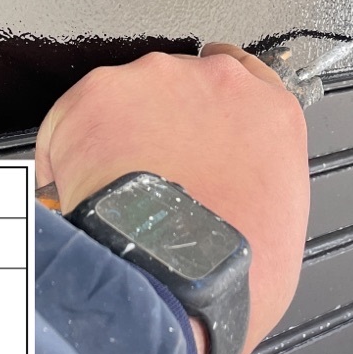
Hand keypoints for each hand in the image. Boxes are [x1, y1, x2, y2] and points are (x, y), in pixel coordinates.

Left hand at [34, 43, 309, 353]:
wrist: (185, 279)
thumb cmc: (236, 268)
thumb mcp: (282, 217)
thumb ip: (258, 177)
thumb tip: (229, 189)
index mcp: (270, 111)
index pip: (243, 74)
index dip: (210, 102)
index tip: (194, 117)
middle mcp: (219, 82)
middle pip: (179, 85)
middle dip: (161, 122)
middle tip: (151, 173)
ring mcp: (159, 80)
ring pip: (127, 97)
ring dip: (118, 135)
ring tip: (115, 190)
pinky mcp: (102, 94)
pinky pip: (73, 119)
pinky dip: (70, 153)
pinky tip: (81, 192)